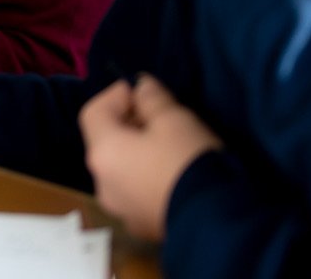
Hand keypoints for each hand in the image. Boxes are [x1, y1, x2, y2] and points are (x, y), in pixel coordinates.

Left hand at [79, 74, 221, 241]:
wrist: (217, 223)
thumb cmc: (189, 162)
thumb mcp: (175, 119)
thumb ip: (151, 98)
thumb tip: (140, 86)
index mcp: (102, 153)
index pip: (93, 112)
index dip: (115, 96)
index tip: (142, 93)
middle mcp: (101, 183)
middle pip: (106, 141)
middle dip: (128, 123)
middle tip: (159, 117)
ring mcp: (119, 208)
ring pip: (120, 168)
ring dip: (137, 150)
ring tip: (169, 145)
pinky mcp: (140, 225)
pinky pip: (135, 191)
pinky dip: (146, 176)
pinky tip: (173, 174)